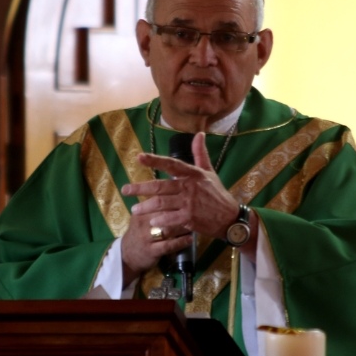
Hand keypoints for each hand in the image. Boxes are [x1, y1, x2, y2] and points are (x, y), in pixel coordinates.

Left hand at [119, 132, 240, 277]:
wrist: (230, 218)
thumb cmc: (217, 194)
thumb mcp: (209, 172)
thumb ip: (200, 154)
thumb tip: (199, 134)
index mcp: (193, 174)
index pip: (171, 164)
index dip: (154, 160)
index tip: (139, 157)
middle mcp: (190, 187)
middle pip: (160, 187)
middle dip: (140, 188)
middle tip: (125, 190)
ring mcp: (189, 203)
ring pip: (161, 204)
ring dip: (146, 207)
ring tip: (135, 209)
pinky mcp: (190, 218)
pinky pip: (169, 219)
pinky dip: (159, 221)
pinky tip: (152, 222)